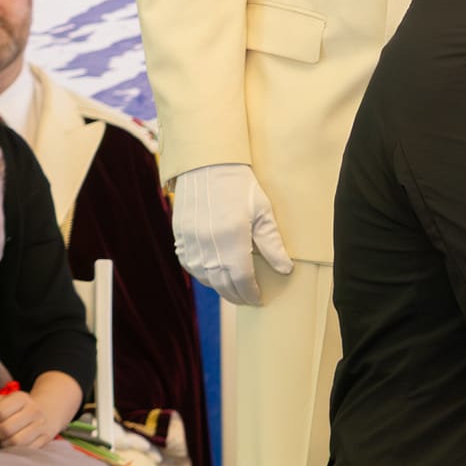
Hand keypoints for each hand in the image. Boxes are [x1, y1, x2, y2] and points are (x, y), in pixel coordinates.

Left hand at [0, 376, 76, 450]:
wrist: (42, 413)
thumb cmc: (12, 409)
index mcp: (21, 398)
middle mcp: (34, 409)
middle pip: (6, 429)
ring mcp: (42, 425)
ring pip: (16, 442)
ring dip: (5, 444)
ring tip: (3, 440)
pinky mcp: (46, 438)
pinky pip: (27, 450)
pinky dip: (17, 450)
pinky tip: (13, 445)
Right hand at [170, 163, 292, 305]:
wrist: (207, 166)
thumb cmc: (240, 186)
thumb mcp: (263, 212)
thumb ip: (272, 244)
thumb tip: (285, 269)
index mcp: (232, 240)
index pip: (242, 280)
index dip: (250, 293)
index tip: (259, 299)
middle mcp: (208, 246)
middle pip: (222, 283)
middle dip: (236, 295)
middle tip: (247, 298)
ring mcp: (190, 243)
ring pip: (205, 277)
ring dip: (219, 287)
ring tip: (233, 288)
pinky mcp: (179, 238)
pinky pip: (190, 266)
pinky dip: (202, 274)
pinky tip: (213, 273)